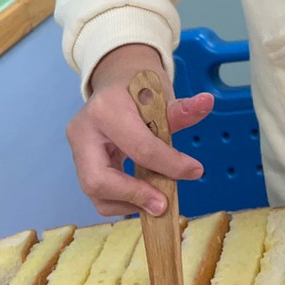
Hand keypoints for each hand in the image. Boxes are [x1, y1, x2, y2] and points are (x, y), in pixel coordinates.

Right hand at [66, 43, 213, 216]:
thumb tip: (206, 103)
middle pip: (98, 179)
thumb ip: (182, 109)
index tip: (194, 171)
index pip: (139, 147)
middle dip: (134, 195)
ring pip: (94, 192)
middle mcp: (83, 131)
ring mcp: (77, 149)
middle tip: (163, 204)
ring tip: (157, 200)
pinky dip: (121, 200)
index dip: (169, 165)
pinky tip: (144, 195)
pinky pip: (97, 192)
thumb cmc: (140, 88)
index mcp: (106, 109)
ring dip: (128, 202)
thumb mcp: (161, 94)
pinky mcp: (80, 163)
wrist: (117, 81)